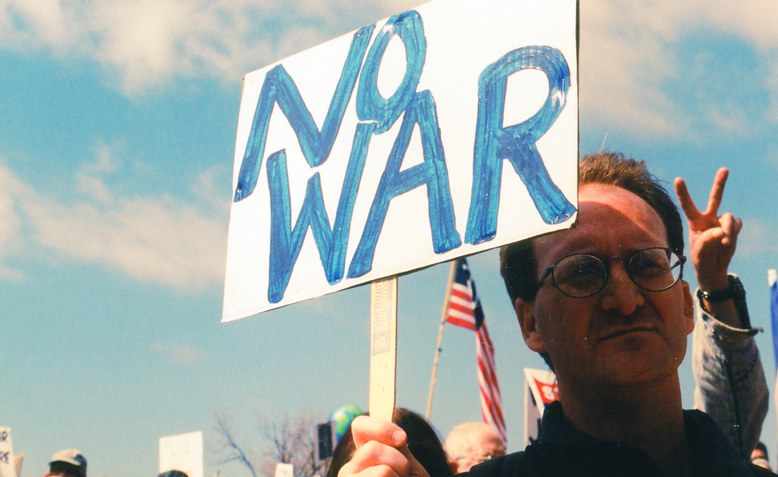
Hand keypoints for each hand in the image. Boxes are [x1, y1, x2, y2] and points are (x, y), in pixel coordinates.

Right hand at [338, 416, 429, 476]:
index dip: (381, 427)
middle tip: (403, 475)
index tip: (403, 439)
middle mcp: (350, 470)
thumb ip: (396, 448)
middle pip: (372, 449)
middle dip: (398, 461)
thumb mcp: (405, 466)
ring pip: (382, 471)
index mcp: (362, 454)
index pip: (360, 426)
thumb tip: (398, 436)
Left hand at [674, 168, 741, 290]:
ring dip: (729, 230)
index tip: (678, 179)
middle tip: (725, 169)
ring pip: (729, 217)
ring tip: (723, 242)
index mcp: (695, 222)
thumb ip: (708, 240)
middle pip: (716, 198)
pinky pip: (737, 225)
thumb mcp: (700, 252)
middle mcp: (709, 218)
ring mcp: (722, 221)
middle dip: (720, 183)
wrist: (714, 268)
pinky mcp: (733, 227)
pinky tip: (727, 242)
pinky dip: (734, 234)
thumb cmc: (701, 258)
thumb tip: (722, 230)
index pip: (688, 205)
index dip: (683, 193)